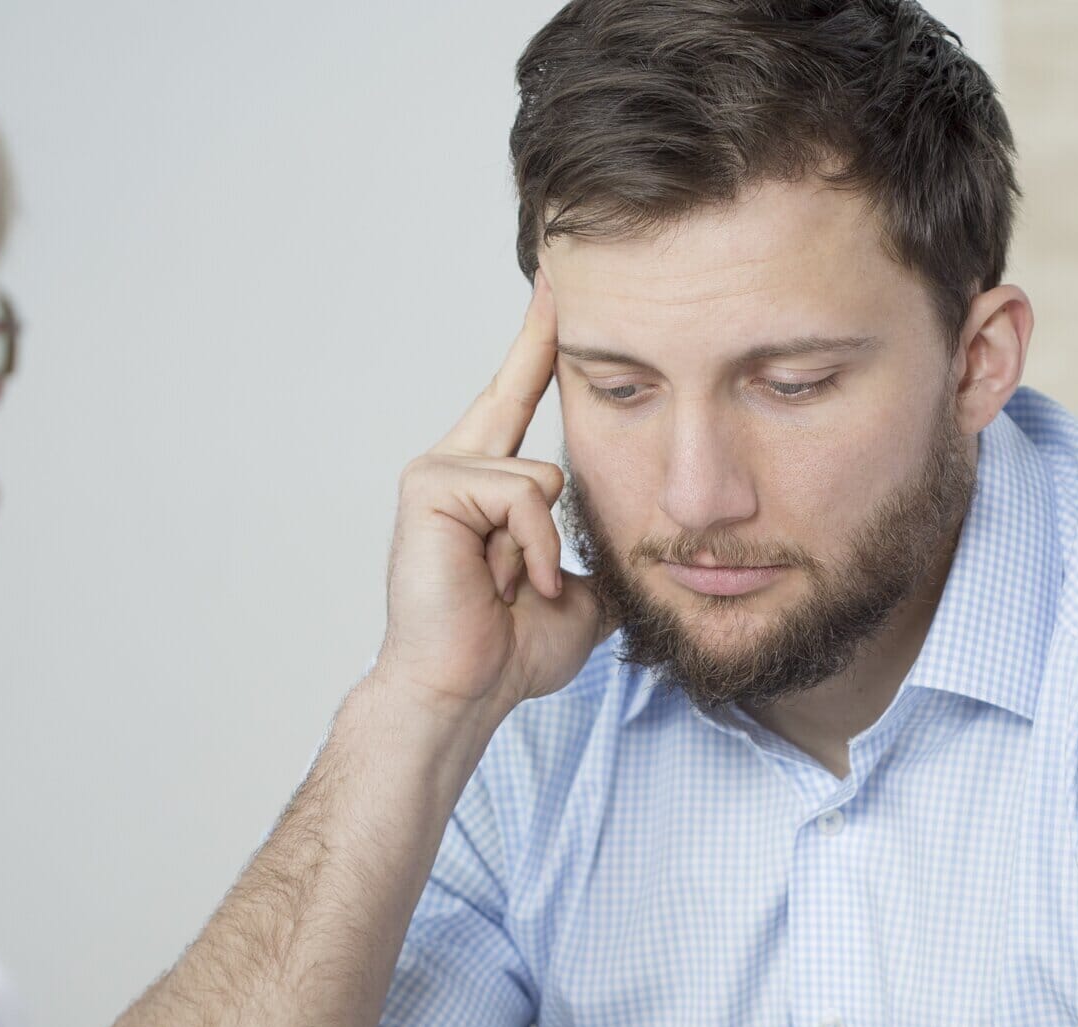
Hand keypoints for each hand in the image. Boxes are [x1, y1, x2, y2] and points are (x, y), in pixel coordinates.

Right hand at [375, 275, 606, 719]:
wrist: (465, 691)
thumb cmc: (508, 652)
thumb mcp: (581, 595)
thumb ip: (600, 555)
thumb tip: (648, 554)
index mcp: (489, 485)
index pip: (520, 395)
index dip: (540, 342)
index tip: (558, 285)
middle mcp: (457, 464)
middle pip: (515, 384)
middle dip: (545, 336)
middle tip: (560, 304)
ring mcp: (439, 471)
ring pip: (541, 474)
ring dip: (547, 545)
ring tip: (519, 585)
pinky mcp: (430, 486)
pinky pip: (520, 494)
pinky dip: (534, 547)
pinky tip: (512, 581)